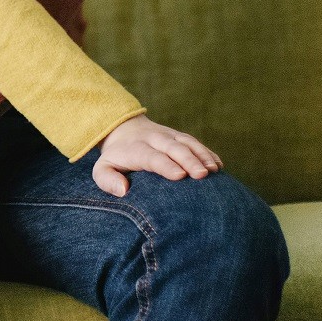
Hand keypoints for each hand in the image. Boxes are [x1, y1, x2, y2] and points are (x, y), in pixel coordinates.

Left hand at [93, 113, 222, 197]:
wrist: (122, 129)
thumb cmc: (115, 158)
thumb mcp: (102, 169)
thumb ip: (107, 180)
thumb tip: (124, 190)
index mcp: (136, 149)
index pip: (152, 156)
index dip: (166, 165)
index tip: (180, 176)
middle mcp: (154, 139)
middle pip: (173, 147)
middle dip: (189, 159)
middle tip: (202, 175)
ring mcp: (169, 136)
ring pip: (187, 142)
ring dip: (202, 155)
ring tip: (215, 170)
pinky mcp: (179, 136)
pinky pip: (195, 142)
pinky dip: (207, 153)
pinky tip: (219, 166)